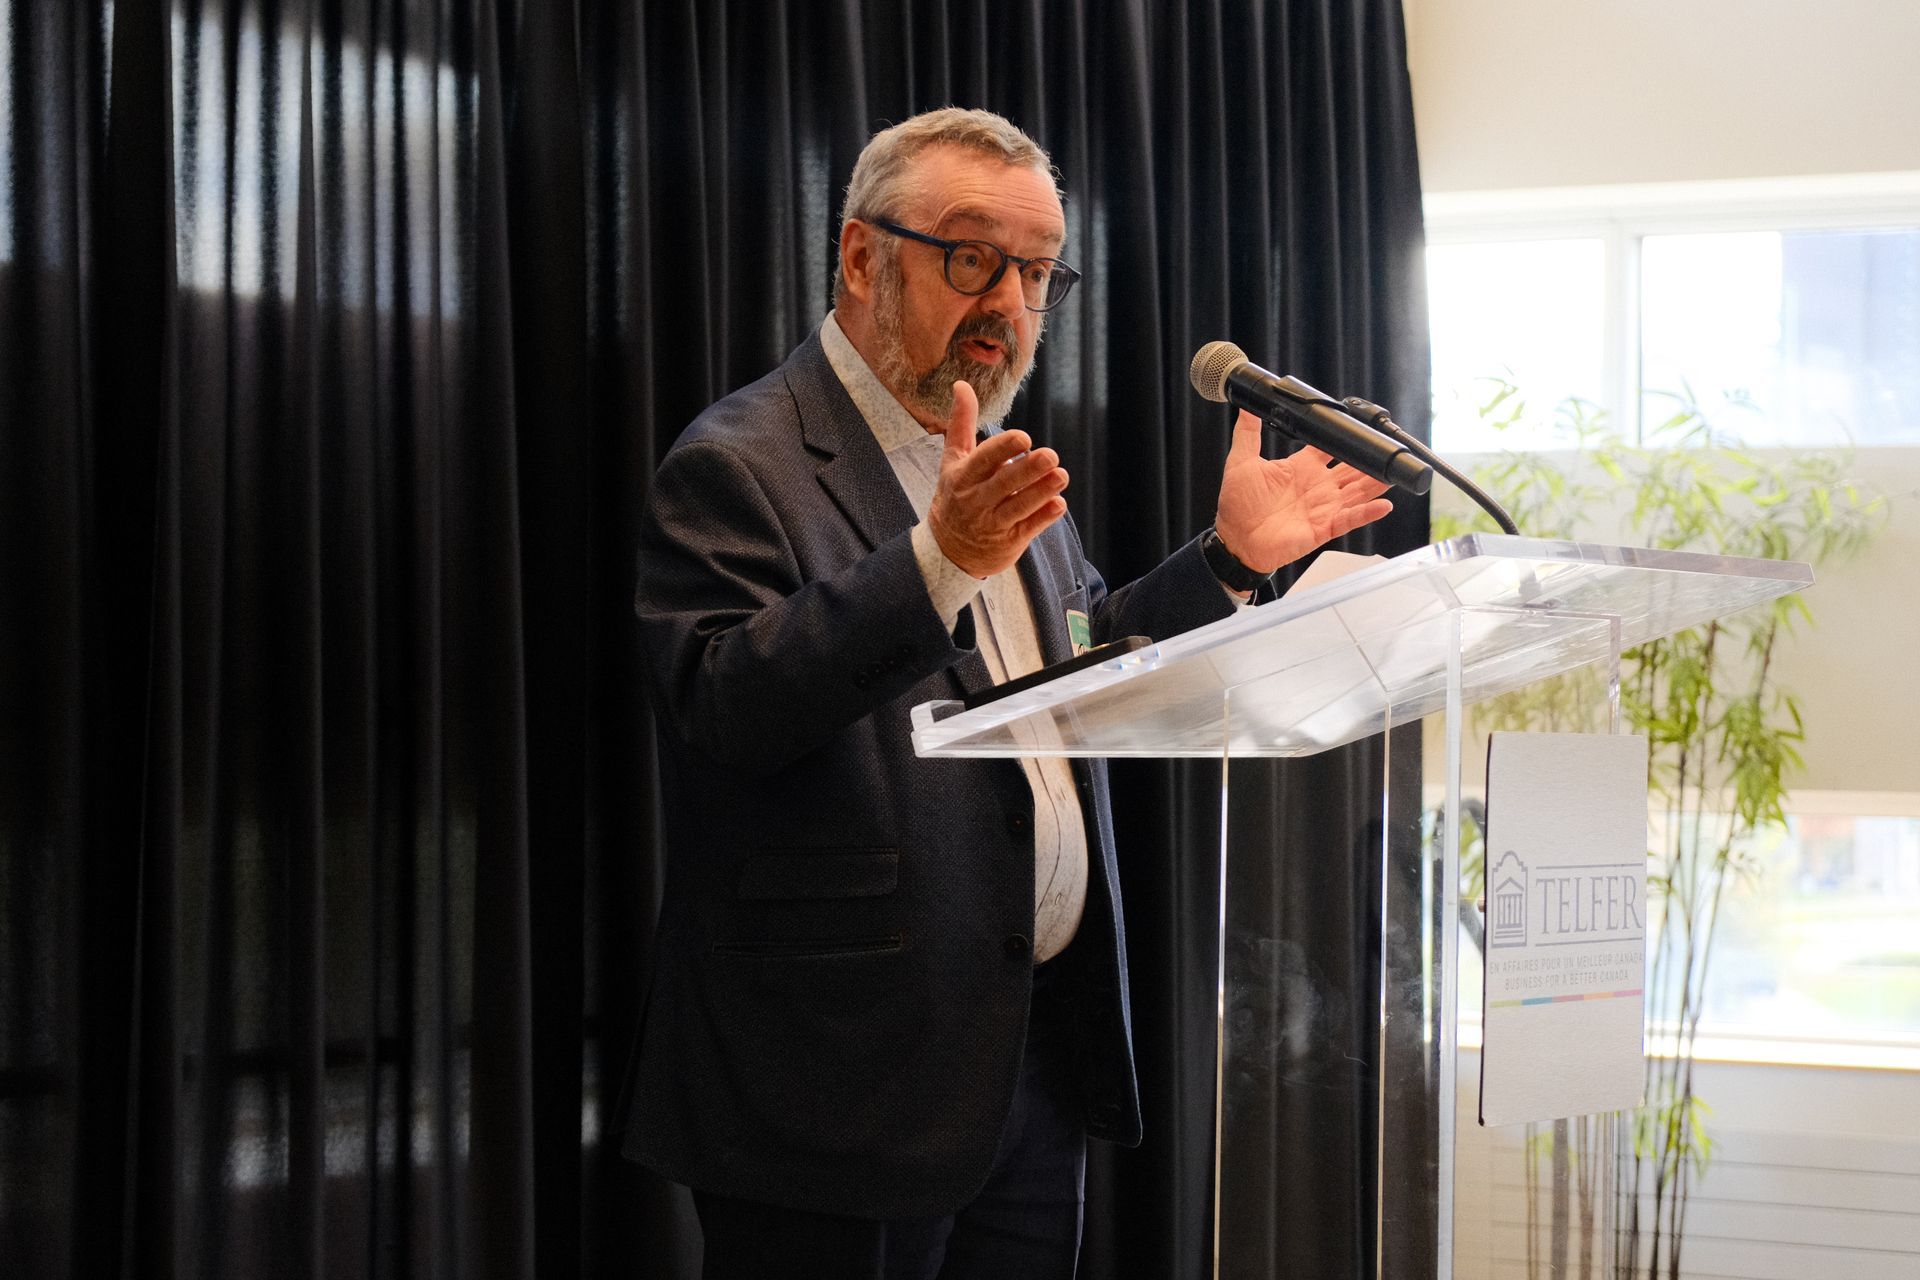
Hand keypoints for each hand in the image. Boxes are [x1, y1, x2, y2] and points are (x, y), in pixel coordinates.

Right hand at [927, 380, 1069, 577]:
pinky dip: (1044, 517)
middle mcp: (976, 500)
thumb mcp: (953, 460)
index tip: (1024, 438)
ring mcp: (993, 523)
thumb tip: (961, 384)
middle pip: (1004, 484)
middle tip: (1051, 455)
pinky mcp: (1009, 541)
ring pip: (1019, 506)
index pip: (983, 460)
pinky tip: (1059, 504)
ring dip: (1041, 491)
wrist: (948, 550)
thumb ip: (961, 423)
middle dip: (1028, 470)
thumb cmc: (956, 494)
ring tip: (1061, 475)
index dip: (1003, 449)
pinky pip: (1029, 528)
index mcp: (962, 477)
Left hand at [1213, 409, 1394, 571]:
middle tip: (1386, 449)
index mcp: (1301, 468)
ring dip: (1376, 483)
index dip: (1345, 438)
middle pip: (1352, 469)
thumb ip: (1248, 433)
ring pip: (1358, 492)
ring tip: (1394, 473)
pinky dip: (1368, 512)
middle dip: (1369, 460)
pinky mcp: (1325, 528)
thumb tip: (1246, 405)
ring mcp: (1323, 507)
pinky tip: (1383, 504)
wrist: (1234, 540)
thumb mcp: (1241, 462)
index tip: (1359, 426)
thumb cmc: (1238, 506)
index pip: (1330, 448)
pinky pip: (1351, 519)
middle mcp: (1317, 486)